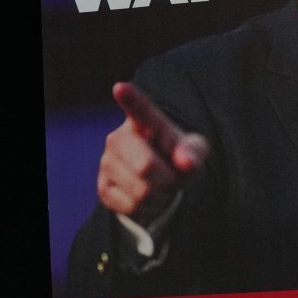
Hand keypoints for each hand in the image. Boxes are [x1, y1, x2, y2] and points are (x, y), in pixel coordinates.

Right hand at [96, 81, 209, 223]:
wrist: (162, 184)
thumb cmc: (179, 160)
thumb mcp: (195, 154)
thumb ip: (195, 154)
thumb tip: (185, 161)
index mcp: (144, 122)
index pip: (139, 109)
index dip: (130, 99)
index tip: (120, 88)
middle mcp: (118, 138)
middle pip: (145, 166)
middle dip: (166, 179)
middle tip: (171, 177)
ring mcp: (107, 163)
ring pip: (140, 191)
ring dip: (159, 196)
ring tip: (159, 186)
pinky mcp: (102, 188)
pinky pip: (131, 207)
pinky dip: (147, 209)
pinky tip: (148, 199)